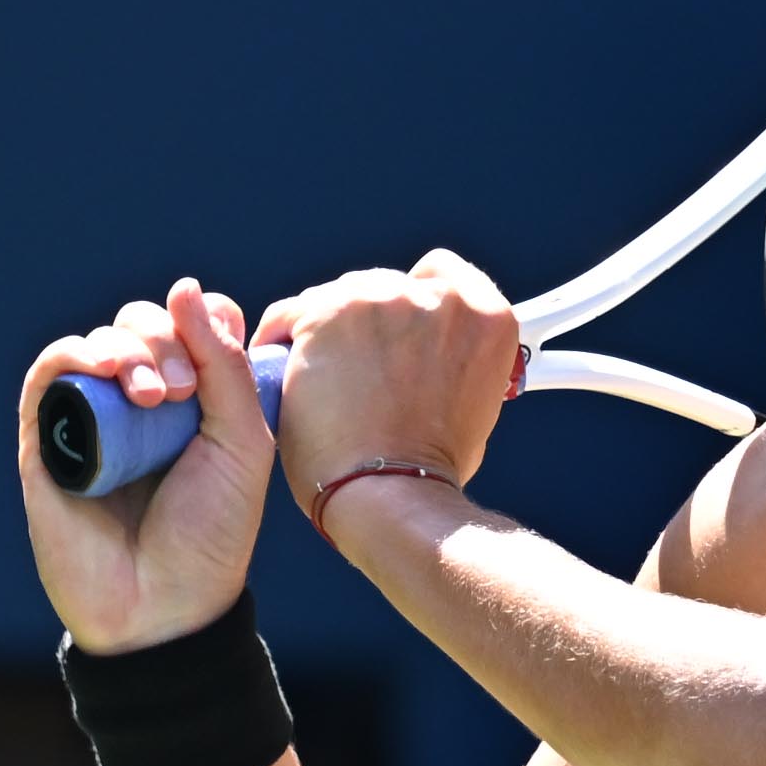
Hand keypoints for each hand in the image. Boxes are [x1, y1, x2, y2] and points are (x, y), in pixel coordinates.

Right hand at [16, 280, 271, 657]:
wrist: (164, 606)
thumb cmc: (211, 533)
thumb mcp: (243, 442)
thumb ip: (225, 364)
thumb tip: (186, 287)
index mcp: (196, 401)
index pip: (191, 323)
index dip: (203, 320)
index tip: (219, 356)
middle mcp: (142, 404)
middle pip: (143, 324)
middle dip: (164, 340)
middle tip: (184, 392)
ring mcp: (93, 419)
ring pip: (98, 342)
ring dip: (127, 349)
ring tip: (152, 395)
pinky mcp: (48, 439)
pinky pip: (50, 372)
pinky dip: (75, 356)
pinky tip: (104, 373)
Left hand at [266, 251, 524, 539]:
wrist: (391, 492)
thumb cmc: (428, 468)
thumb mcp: (472, 402)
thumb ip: (451, 360)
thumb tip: (420, 358)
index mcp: (484, 317)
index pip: (441, 273)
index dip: (412, 299)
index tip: (393, 327)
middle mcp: (437, 298)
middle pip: (382, 285)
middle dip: (364, 323)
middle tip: (352, 372)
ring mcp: (381, 300)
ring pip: (333, 298)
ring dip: (323, 331)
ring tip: (318, 381)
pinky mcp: (327, 313)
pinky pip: (289, 315)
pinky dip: (281, 341)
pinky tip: (283, 374)